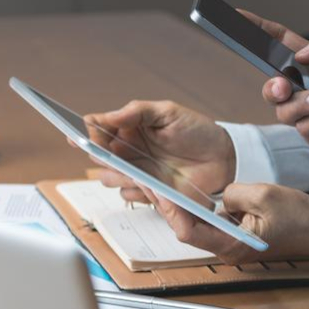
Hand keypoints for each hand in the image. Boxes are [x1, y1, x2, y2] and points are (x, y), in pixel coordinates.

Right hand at [81, 100, 234, 202]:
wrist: (223, 157)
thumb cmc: (198, 131)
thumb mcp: (168, 112)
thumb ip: (136, 112)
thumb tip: (106, 117)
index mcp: (129, 128)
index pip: (97, 130)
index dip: (86, 134)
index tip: (84, 136)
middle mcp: (129, 151)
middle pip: (97, 157)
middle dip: (102, 157)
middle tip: (113, 155)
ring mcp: (138, 173)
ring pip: (109, 178)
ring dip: (118, 176)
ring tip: (136, 173)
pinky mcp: (149, 192)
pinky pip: (130, 196)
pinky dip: (136, 192)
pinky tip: (152, 186)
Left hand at [147, 183, 308, 265]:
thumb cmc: (300, 218)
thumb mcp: (263, 194)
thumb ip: (233, 193)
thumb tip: (218, 196)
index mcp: (233, 245)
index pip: (190, 232)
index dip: (172, 211)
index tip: (160, 192)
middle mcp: (229, 250)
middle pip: (190, 230)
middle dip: (173, 208)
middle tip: (154, 184)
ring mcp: (233, 246)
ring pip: (201, 226)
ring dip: (186, 209)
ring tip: (167, 187)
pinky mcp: (238, 238)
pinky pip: (214, 224)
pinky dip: (202, 210)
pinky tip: (193, 195)